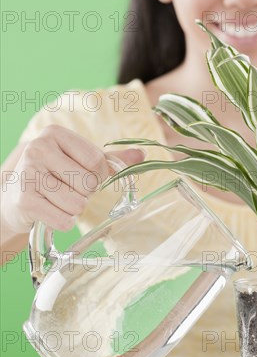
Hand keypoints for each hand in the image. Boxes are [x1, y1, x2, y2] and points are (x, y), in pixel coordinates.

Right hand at [1, 125, 143, 233]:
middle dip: (85, 193)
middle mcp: (38, 149)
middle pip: (88, 183)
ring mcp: (28, 174)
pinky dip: (63, 222)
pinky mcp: (25, 201)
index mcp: (55, 134)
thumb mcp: (79, 162)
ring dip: (74, 209)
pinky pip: (64, 220)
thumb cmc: (54, 176)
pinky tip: (50, 211)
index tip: (87, 177)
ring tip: (58, 200)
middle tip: (69, 190)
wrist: (14, 197)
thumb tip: (142, 154)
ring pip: (77, 204)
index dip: (99, 176)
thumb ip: (110, 159)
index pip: (97, 160)